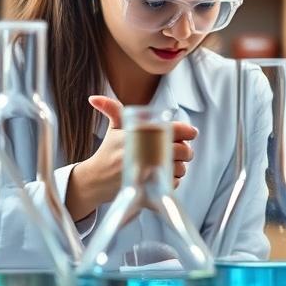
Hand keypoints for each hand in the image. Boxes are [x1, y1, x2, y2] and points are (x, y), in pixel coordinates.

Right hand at [66, 96, 196, 221]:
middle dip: (187, 150)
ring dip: (181, 166)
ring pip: (180, 168)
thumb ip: (112, 109)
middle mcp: (143, 153)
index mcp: (139, 135)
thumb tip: (94, 98)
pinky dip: (172, 179)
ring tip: (170, 162)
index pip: (174, 130)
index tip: (191, 133)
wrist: (95, 180)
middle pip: (181, 150)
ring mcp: (147, 172)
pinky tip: (162, 174)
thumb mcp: (112, 128)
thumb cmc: (107, 152)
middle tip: (183, 149)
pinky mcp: (148, 188)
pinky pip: (172, 183)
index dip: (188, 131)